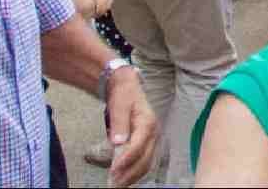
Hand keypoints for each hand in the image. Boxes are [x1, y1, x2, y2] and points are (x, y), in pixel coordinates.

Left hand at [102, 65, 158, 187]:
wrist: (128, 87)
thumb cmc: (123, 95)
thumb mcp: (119, 104)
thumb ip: (119, 123)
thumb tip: (118, 142)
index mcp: (147, 123)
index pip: (138, 146)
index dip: (126, 160)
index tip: (113, 171)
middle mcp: (153, 133)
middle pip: (145, 158)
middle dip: (129, 173)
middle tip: (114, 183)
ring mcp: (152, 139)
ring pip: (146, 163)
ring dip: (133, 176)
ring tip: (118, 184)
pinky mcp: (148, 143)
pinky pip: (145, 161)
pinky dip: (136, 172)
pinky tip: (125, 178)